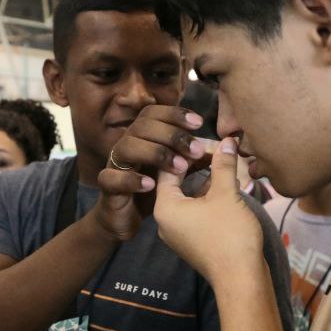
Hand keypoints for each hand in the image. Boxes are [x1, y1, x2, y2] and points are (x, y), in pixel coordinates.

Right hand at [92, 105, 205, 241]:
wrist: (124, 217)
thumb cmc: (151, 190)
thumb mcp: (175, 172)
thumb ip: (191, 158)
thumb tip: (222, 149)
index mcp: (142, 136)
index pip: (154, 113)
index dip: (175, 114)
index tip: (199, 123)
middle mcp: (127, 144)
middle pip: (143, 126)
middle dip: (172, 135)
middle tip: (196, 151)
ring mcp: (114, 163)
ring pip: (127, 146)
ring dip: (155, 153)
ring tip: (179, 168)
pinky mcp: (107, 185)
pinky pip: (112, 177)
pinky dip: (132, 179)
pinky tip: (150, 185)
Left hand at [154, 138, 263, 286]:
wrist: (240, 278)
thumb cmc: (229, 235)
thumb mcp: (226, 194)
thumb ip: (224, 165)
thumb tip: (226, 141)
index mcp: (165, 207)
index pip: (167, 169)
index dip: (186, 151)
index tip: (205, 140)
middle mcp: (165, 221)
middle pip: (177, 183)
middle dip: (197, 165)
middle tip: (217, 150)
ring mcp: (178, 234)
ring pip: (188, 198)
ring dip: (205, 181)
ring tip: (223, 165)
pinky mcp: (192, 242)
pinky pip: (195, 212)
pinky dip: (207, 198)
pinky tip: (225, 187)